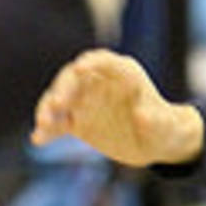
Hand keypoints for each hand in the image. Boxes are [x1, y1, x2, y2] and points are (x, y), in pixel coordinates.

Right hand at [31, 49, 204, 167]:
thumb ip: (156, 119)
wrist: (156, 144)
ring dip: (48, 108)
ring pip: (60, 98)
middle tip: (57, 105)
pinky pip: (58, 123)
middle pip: (74, 78)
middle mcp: (99, 82)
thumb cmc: (166, 128)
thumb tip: (142, 114)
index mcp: (123, 73)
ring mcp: (85, 101)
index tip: (80, 69)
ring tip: (43, 124)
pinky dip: (47, 129)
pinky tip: (38, 140)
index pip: (102, 61)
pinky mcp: (77, 121)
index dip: (91, 63)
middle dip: (63, 89)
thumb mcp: (166, 126)